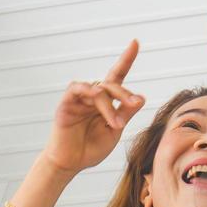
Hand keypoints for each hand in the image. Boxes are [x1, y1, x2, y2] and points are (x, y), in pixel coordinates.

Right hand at [40, 40, 145, 175]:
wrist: (70, 164)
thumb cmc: (90, 148)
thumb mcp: (115, 131)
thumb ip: (126, 113)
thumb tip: (141, 97)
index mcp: (105, 102)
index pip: (117, 76)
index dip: (126, 59)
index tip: (135, 42)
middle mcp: (92, 97)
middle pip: (111, 84)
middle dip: (124, 93)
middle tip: (132, 105)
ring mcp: (79, 99)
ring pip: (98, 89)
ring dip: (109, 103)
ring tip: (115, 123)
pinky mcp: (66, 103)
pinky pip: (77, 88)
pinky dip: (89, 91)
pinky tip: (97, 101)